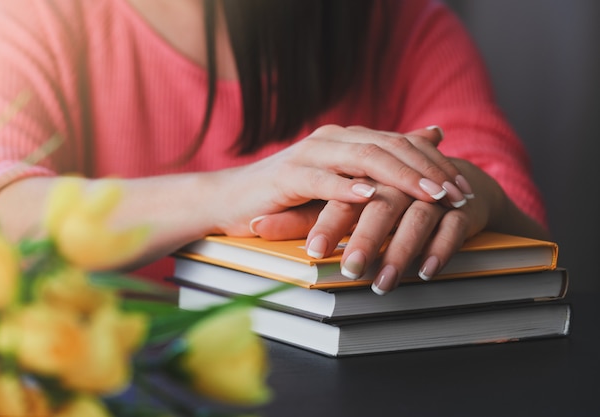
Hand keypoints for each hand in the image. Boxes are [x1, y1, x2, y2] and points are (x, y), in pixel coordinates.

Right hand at [211, 125, 469, 236]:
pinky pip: (323, 179)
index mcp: (346, 138)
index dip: (435, 163)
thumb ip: (383, 162)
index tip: (463, 188)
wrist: (232, 200)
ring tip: (430, 195)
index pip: (400, 143)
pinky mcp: (287, 176)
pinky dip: (348, 188)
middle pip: (388, 147)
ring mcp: (309, 155)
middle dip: (427, 171)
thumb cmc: (290, 197)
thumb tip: (434, 135)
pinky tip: (371, 197)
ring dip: (400, 177)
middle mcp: (331, 139)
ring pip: (363, 158)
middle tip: (457, 194)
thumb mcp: (342, 182)